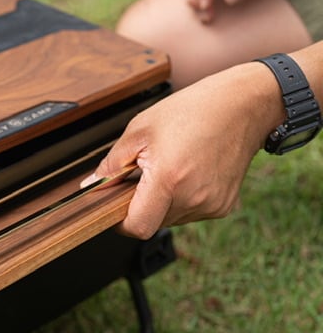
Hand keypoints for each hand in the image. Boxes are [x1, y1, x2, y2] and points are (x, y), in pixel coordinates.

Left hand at [81, 62, 283, 238]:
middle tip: (143, 174)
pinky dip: (182, 198)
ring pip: (171, 218)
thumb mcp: (140, 130)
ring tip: (169, 168)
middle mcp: (193, 198)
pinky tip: (187, 172)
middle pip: (153, 221)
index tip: (114, 207)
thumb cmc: (192, 111)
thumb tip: (90, 185)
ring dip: (162, 201)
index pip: (137, 226)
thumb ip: (112, 164)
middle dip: (141, 204)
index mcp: (169, 179)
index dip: (121, 222)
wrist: (242, 106)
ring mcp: (211, 204)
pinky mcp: (224, 205)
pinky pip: (191, 212)